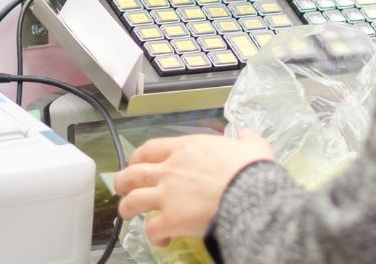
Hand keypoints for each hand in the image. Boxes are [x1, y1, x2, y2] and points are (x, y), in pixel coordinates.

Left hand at [114, 130, 274, 244]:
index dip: (139, 157)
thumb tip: (245, 136)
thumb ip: (245, 139)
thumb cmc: (251, 169)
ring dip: (127, 208)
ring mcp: (167, 195)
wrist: (251, 194)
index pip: (151, 148)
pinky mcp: (170, 219)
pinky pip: (151, 229)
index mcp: (186, 148)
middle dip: (123, 182)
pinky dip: (153, 236)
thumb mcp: (251, 146)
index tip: (138, 162)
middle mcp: (170, 169)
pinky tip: (162, 239)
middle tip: (124, 188)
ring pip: (132, 201)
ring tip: (129, 215)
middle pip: (133, 173)